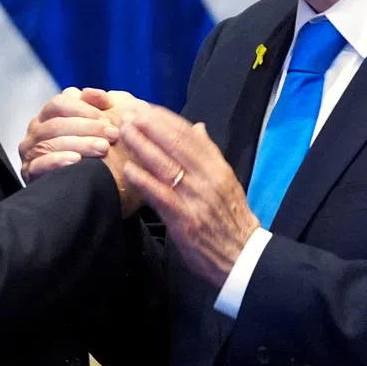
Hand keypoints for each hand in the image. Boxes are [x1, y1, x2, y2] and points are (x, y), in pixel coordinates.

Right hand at [19, 87, 116, 182]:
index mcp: (49, 114)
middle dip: (87, 128)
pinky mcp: (30, 173)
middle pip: (56, 124)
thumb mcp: (103, 120)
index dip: (84, 108)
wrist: (99, 182)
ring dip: (78, 144)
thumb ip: (98, 102)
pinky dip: (57, 162)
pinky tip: (76, 161)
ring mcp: (31, 151)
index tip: (108, 118)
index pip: (59, 103)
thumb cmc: (100, 146)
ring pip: (50, 143)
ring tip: (102, 148)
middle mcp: (36, 130)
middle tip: (112, 135)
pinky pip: (39, 165)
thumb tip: (89, 92)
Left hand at [120, 105, 259, 287]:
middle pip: (175, 145)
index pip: (189, 136)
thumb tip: (198, 127)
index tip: (146, 108)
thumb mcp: (226, 181)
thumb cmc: (230, 218)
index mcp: (218, 167)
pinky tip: (128, 170)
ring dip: (142, 146)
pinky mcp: (185, 220)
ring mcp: (196, 199)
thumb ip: (210, 154)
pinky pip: (161, 196)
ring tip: (124, 133)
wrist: (242, 257)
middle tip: (128, 114)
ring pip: (165, 165)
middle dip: (150, 126)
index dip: (165, 120)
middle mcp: (208, 179)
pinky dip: (144, 181)